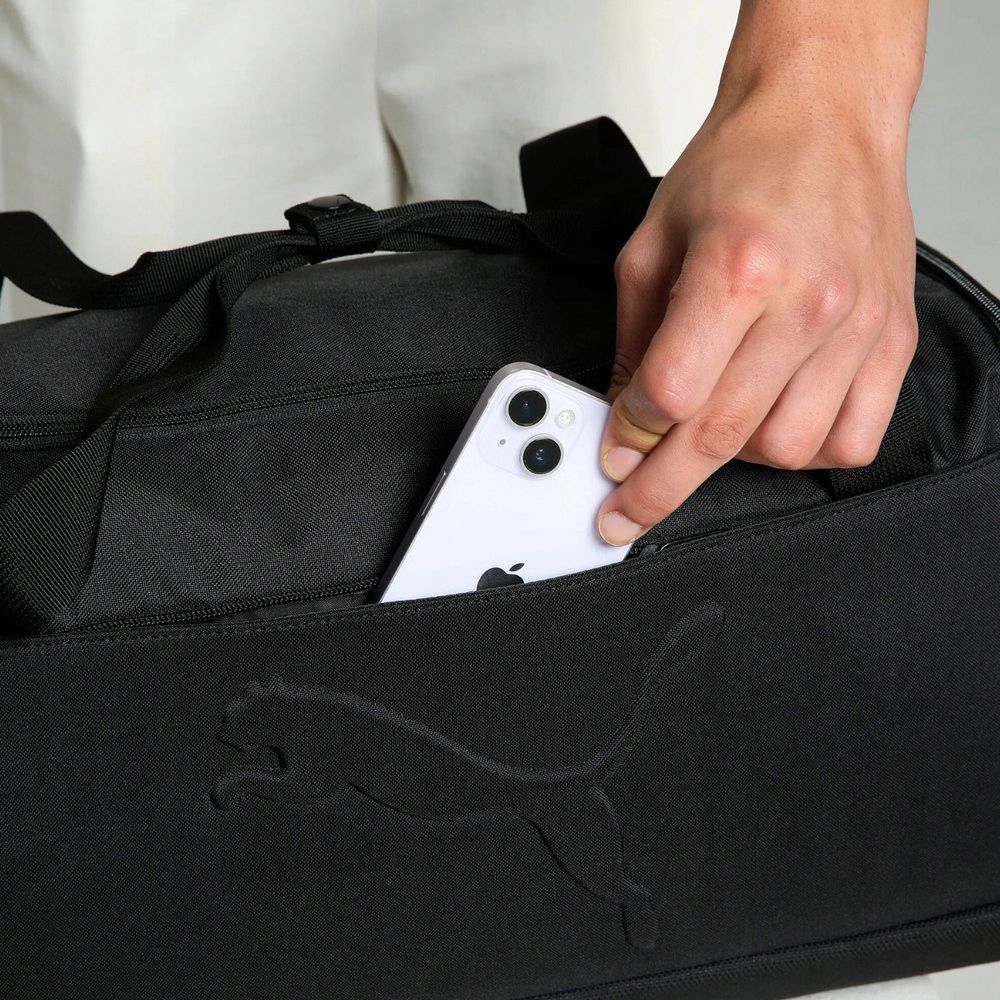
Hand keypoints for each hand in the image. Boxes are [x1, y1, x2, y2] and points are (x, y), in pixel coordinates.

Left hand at [596, 0, 926, 545]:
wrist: (825, 117)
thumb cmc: (742, 166)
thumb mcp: (653, 241)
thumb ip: (633, 337)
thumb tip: (622, 417)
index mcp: (738, 268)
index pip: (671, 394)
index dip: (630, 436)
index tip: (613, 453)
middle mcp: (806, 302)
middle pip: (721, 436)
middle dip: (660, 488)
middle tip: (629, 509)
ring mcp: (856, 327)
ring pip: (788, 450)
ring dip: (737, 459)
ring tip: (714, 428)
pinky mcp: (891, 340)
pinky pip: (854, 439)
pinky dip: (809, 450)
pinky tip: (777, 425)